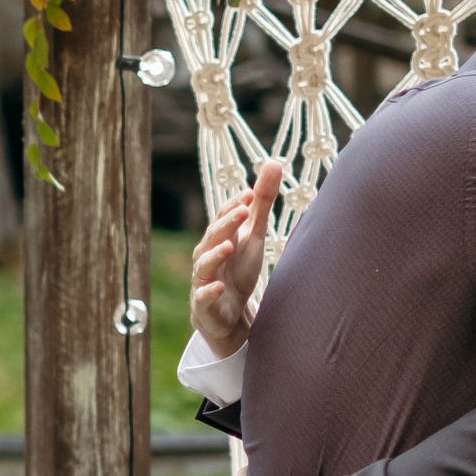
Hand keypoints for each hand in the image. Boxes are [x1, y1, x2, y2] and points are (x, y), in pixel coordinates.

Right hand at [192, 160, 281, 357]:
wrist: (228, 314)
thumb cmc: (238, 270)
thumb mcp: (254, 236)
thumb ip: (261, 203)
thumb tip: (273, 161)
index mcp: (218, 238)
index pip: (223, 218)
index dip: (234, 207)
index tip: (249, 194)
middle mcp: (206, 256)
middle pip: (212, 236)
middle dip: (226, 224)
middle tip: (244, 210)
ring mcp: (203, 280)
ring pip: (203, 265)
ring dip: (215, 255)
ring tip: (229, 246)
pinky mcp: (204, 306)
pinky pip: (202, 297)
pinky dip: (208, 292)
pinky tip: (218, 286)